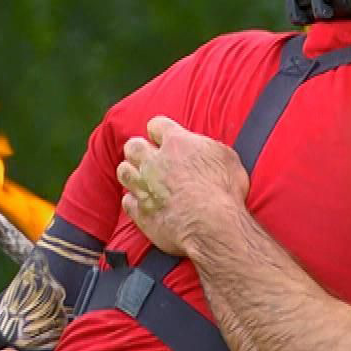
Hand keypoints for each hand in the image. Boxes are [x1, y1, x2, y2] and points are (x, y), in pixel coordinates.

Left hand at [116, 115, 250, 260]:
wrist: (212, 225)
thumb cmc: (225, 191)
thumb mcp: (226, 158)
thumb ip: (208, 148)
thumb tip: (204, 148)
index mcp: (177, 143)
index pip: (157, 125)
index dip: (160, 131)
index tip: (165, 137)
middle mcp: (154, 162)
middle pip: (133, 146)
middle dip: (139, 149)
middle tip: (149, 157)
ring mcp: (144, 187)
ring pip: (124, 171)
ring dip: (131, 172)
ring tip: (142, 178)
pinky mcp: (141, 213)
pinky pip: (127, 201)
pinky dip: (134, 201)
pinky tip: (143, 202)